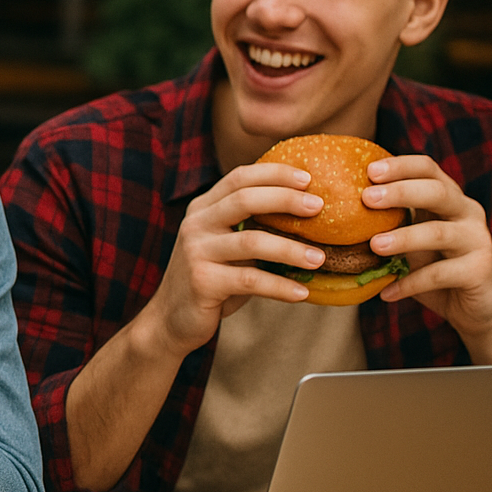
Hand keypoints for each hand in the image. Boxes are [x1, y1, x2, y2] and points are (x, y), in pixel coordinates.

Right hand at [138, 161, 327, 359]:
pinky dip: (280, 287)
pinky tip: (302, 293)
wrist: (172, 317)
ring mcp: (196, 252)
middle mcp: (196, 224)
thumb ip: (250, 226)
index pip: (238, 178)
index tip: (308, 177)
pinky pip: (250, 280)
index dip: (273, 173)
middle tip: (319, 207)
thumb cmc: (211, 278)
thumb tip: (309, 216)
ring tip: (320, 258)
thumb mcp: (226, 244)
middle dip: (285, 199)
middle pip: (244, 200)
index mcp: (203, 208)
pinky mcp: (202, 282)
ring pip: (251, 241)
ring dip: (291, 249)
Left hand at [364, 154, 491, 357]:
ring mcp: (476, 240)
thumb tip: (331, 210)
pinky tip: (386, 293)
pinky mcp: (479, 270)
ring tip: (374, 246)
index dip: (401, 166)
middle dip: (400, 192)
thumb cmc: (431, 264)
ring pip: (439, 233)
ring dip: (403, 238)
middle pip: (437, 192)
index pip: (428, 169)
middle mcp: (466, 212)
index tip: (369, 170)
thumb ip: (388, 222)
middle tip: (367, 198)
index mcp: (447, 197)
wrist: (471, 304)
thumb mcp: (409, 238)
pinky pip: (440, 274)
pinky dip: (410, 283)